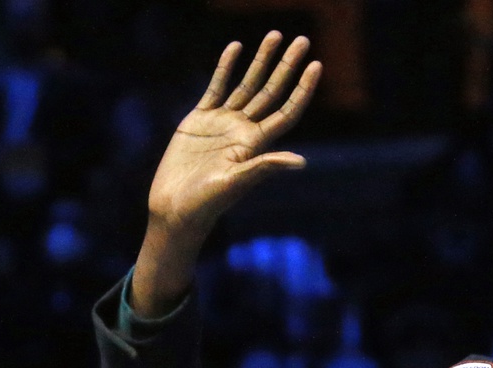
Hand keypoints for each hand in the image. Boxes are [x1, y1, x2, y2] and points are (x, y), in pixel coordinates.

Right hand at [133, 34, 322, 313]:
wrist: (175, 207)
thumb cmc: (207, 202)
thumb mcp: (236, 183)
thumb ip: (265, 166)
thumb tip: (301, 162)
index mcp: (256, 145)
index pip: (286, 111)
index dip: (303, 89)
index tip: (317, 66)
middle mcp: (243, 130)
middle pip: (271, 91)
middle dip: (287, 65)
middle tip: (303, 40)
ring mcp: (222, 123)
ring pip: (247, 84)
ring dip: (261, 60)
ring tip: (274, 34)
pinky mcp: (200, 120)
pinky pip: (216, 87)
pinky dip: (225, 67)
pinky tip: (236, 48)